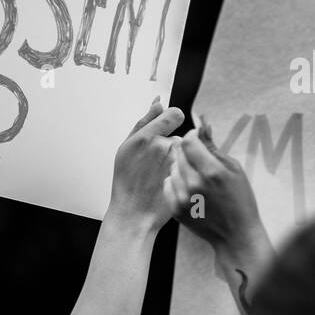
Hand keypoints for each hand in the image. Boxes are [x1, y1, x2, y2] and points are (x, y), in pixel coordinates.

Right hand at [107, 98, 184, 233]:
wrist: (134, 212)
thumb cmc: (126, 180)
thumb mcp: (127, 147)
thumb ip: (145, 122)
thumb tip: (158, 103)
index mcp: (148, 136)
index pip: (175, 114)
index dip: (174, 118)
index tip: (170, 124)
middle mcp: (164, 147)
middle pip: (180, 135)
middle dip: (172, 143)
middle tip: (158, 160)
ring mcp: (176, 163)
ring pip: (184, 151)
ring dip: (177, 158)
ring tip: (161, 173)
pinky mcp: (185, 176)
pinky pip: (188, 166)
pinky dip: (182, 171)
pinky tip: (169, 181)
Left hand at [164, 116, 267, 259]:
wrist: (236, 235)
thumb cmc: (240, 200)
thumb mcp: (234, 169)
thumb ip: (214, 147)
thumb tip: (202, 125)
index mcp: (212, 172)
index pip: (189, 141)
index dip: (193, 135)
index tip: (198, 138)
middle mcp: (194, 184)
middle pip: (179, 153)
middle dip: (187, 150)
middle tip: (197, 156)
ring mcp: (183, 198)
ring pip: (172, 168)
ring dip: (181, 165)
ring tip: (195, 173)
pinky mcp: (176, 209)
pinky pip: (168, 184)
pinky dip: (176, 181)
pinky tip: (188, 186)